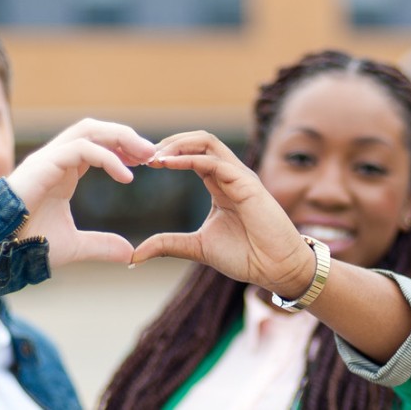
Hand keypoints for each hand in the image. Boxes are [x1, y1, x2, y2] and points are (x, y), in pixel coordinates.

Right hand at [5, 118, 155, 266]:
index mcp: (62, 171)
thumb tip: (129, 253)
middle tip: (152, 153)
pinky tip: (127, 176)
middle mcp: (55, 159)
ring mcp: (47, 159)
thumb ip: (101, 246)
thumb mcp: (74, 247)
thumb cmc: (25, 245)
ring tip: (145, 156)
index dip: (122, 149)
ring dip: (120, 137)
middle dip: (125, 136)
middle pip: (95, 129)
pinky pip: (81, 149)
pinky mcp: (43, 164)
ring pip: (88, 130)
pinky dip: (107, 157)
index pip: (96, 145)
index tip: (146, 162)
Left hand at [131, 130, 314, 296]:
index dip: (166, 154)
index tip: (140, 165)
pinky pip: (214, 161)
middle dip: (168, 143)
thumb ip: (168, 245)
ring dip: (176, 144)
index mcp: (220, 184)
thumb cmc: (246, 256)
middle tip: (140, 156)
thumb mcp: (197, 248)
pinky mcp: (246, 183)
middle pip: (197, 141)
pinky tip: (166, 164)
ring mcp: (239, 176)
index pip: (191, 154)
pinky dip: (188, 159)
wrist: (276, 268)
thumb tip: (135, 254)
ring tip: (153, 157)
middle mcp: (229, 175)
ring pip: (206, 142)